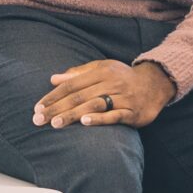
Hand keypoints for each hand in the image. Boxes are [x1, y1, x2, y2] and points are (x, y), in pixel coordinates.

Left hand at [33, 59, 175, 129]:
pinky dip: (100, 119)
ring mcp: (122, 97)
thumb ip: (77, 74)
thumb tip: (53, 79)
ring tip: (55, 123)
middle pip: (79, 96)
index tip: (37, 107)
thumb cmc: (122, 77)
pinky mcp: (132, 112)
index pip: (71, 84)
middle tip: (39, 119)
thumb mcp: (101, 69)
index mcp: (100, 72)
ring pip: (94, 105)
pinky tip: (85, 122)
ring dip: (73, 115)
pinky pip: (114, 115)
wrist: (155, 84)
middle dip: (57, 108)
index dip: (53, 96)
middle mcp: (110, 83)